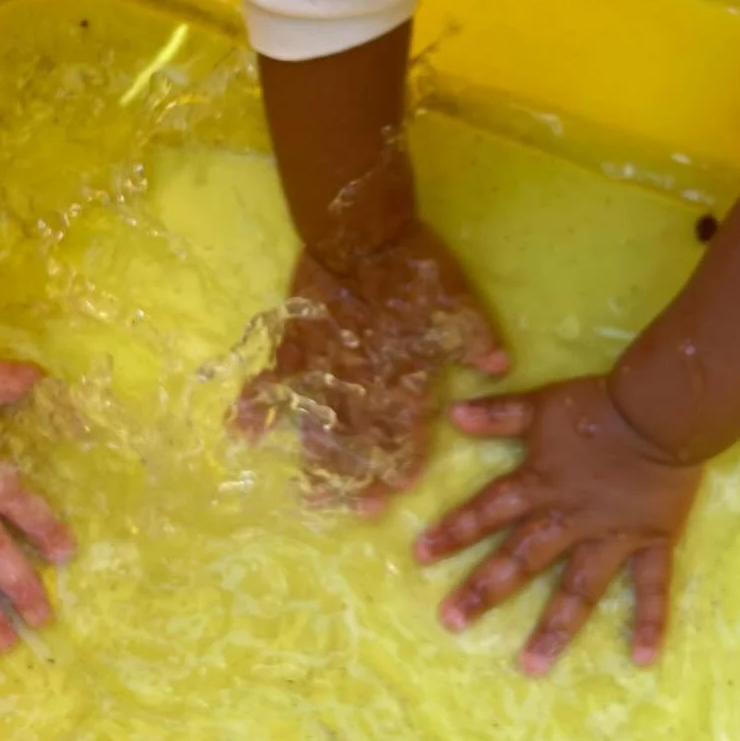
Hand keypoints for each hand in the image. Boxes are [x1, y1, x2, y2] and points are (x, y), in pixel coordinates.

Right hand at [237, 222, 508, 511]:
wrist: (361, 230)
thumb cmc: (413, 265)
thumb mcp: (456, 297)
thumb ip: (474, 335)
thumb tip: (498, 368)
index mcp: (401, 370)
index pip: (404, 426)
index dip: (401, 458)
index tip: (397, 488)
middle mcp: (361, 377)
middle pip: (359, 438)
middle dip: (358, 477)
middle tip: (354, 510)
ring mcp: (323, 363)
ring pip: (318, 421)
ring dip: (316, 460)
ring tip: (310, 495)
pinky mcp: (294, 342)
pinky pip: (270, 379)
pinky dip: (255, 406)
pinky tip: (241, 434)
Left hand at [415, 376, 700, 674]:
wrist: (662, 409)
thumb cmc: (598, 405)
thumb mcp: (542, 404)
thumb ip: (499, 414)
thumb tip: (452, 413)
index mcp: (539, 484)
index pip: (487, 511)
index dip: (454, 531)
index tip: (420, 556)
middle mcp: (569, 519)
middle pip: (520, 560)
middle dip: (484, 590)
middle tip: (451, 623)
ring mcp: (611, 536)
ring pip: (578, 590)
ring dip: (554, 629)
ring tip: (531, 666)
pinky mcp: (652, 541)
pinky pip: (653, 586)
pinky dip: (651, 621)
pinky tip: (642, 660)